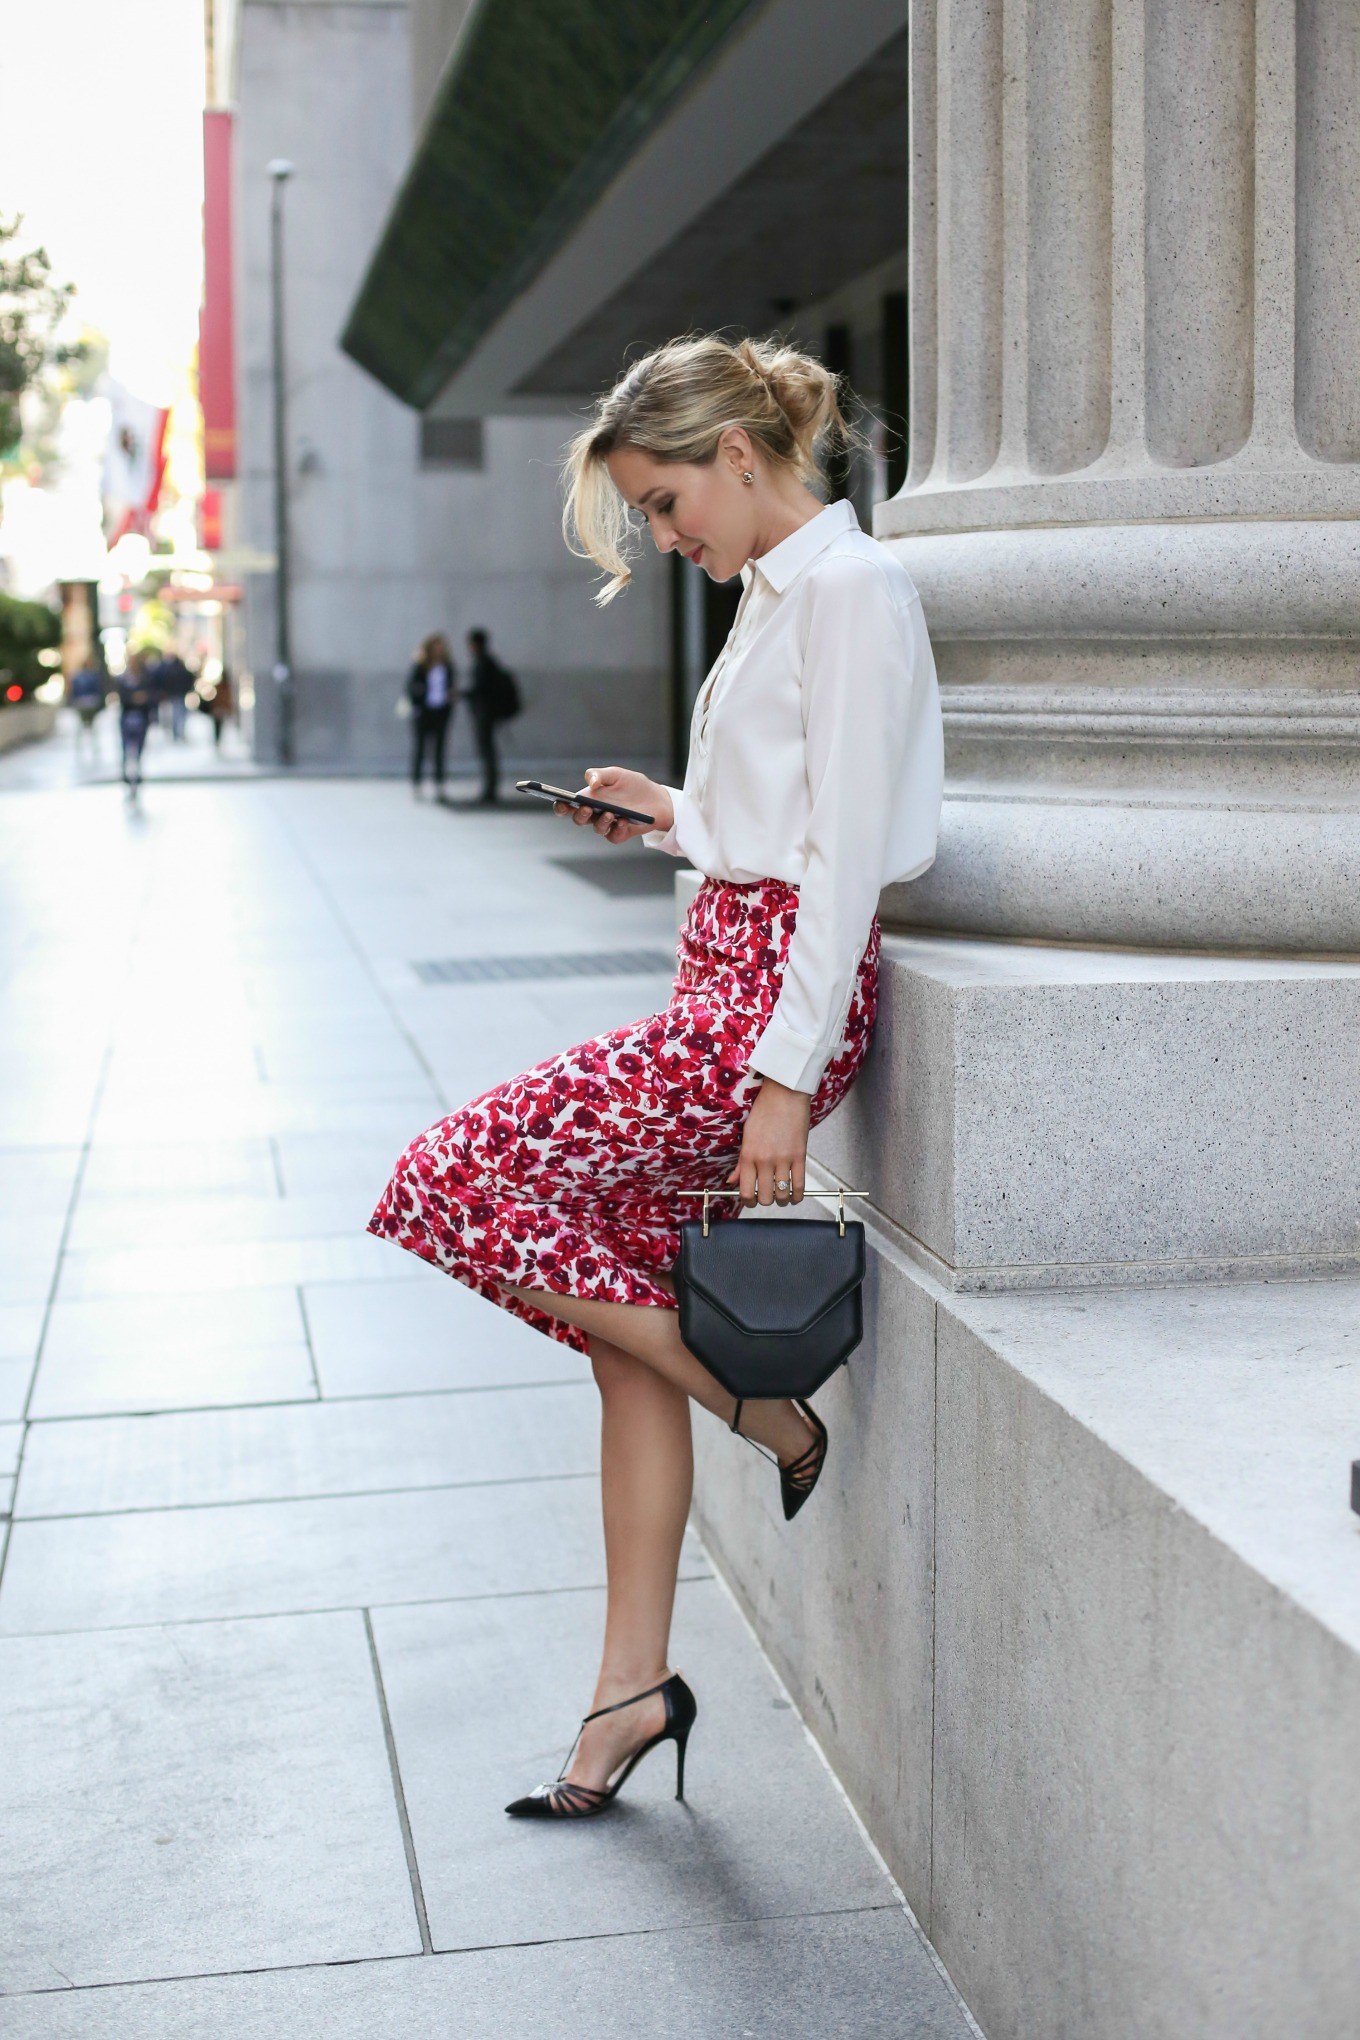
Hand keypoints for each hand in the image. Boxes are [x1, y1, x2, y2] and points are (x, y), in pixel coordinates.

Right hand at [553, 767, 671, 843]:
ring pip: (597, 828)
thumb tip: (590, 783)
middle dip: (580, 815)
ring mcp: (607, 825)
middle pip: (579, 819)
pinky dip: (618, 829)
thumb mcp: (616, 774)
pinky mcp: (620, 833)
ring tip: (610, 813)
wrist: (657, 798)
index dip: (561, 806)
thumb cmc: (632, 785)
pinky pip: (614, 836)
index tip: (561, 802)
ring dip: (601, 822)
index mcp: (589, 799)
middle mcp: (595, 813)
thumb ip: (599, 775)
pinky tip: (623, 821)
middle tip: (586, 807)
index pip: (568, 806)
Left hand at [728, 1076, 810, 1206]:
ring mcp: (783, 1159)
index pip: (745, 1191)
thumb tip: (732, 1181)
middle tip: (767, 1195)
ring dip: (781, 1199)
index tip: (751, 1200)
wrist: (785, 1093)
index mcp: (748, 1155)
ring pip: (782, 1195)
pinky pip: (800, 1185)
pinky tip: (794, 1196)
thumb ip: (741, 1162)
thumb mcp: (747, 1135)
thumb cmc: (764, 1111)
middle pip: (765, 1198)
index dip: (748, 1201)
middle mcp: (764, 1160)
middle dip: (765, 1200)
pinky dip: (797, 1196)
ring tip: (781, 1195)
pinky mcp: (800, 1156)